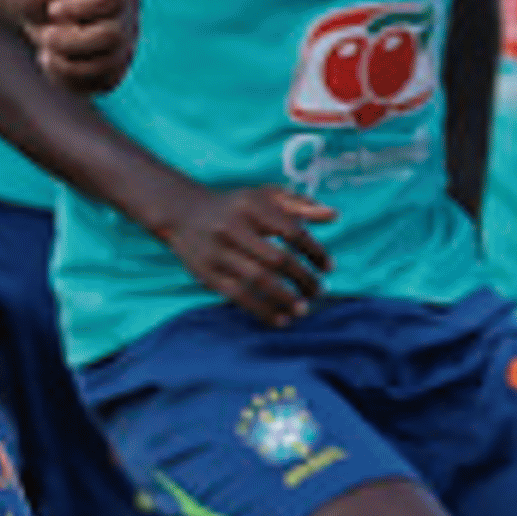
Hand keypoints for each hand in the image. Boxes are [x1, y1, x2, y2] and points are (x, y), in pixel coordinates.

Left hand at [8, 0, 135, 92]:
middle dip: (72, 42)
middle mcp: (127, 12)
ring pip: (109, 65)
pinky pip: (103, 84)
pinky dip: (73, 81)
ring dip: (70, 65)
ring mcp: (125, 41)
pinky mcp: (115, 66)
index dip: (82, 8)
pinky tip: (50, 63)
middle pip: (112, 36)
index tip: (52, 9)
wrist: (43, 4)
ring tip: (44, 52)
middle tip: (43, 36)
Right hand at [155, 182, 335, 325]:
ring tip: (304, 309)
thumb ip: (299, 203)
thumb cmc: (235, 206)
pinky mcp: (208, 274)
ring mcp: (218, 252)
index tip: (328, 267)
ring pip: (259, 281)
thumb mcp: (264, 196)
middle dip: (303, 279)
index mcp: (251, 205)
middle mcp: (232, 227)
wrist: (182, 214)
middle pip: (277, 259)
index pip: (292, 231)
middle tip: (318, 291)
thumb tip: (333, 216)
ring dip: (286, 299)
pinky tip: (281, 319)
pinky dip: (263, 311)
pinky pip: (239, 297)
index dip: (315, 251)